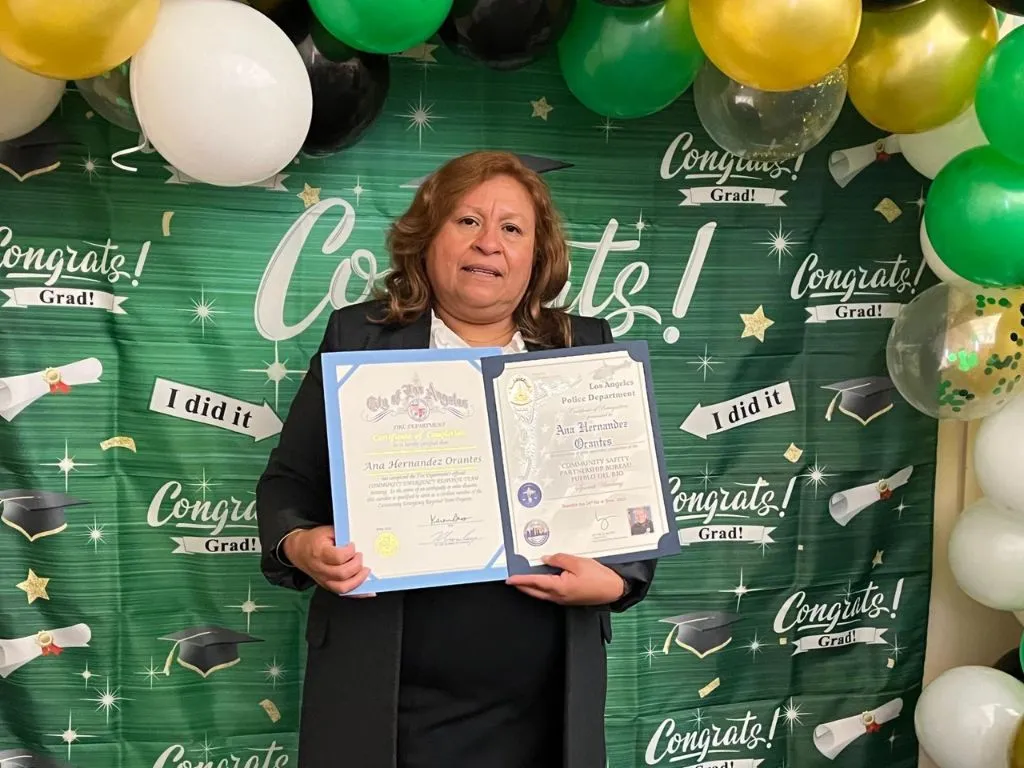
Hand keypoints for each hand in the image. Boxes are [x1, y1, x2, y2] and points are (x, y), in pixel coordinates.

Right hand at [284, 526, 373, 596]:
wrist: (299, 550)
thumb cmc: (314, 540)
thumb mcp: (326, 531)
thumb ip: (342, 535)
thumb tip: (359, 540)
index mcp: (319, 552)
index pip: (337, 557)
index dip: (349, 552)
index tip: (353, 546)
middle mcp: (320, 569)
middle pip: (341, 574)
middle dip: (356, 565)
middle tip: (360, 557)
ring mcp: (323, 579)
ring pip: (342, 587)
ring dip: (358, 580)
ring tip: (365, 571)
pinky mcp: (327, 585)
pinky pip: (343, 593)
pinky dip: (356, 593)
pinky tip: (367, 591)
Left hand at [505, 553, 625, 605]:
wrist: (614, 589)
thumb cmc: (599, 577)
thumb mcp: (578, 562)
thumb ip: (559, 559)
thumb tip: (546, 559)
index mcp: (559, 587)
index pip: (534, 582)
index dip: (521, 580)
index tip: (510, 579)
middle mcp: (558, 596)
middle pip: (535, 591)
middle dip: (522, 585)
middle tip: (513, 579)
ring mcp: (563, 599)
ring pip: (542, 594)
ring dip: (532, 587)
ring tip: (525, 578)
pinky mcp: (568, 599)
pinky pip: (550, 594)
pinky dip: (542, 587)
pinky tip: (543, 580)